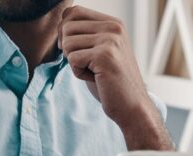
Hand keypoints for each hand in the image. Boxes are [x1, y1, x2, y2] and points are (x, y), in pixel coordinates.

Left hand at [56, 6, 171, 149]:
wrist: (132, 105)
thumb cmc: (111, 82)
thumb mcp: (99, 51)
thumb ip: (84, 36)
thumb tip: (60, 25)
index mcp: (112, 23)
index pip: (73, 12)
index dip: (65, 32)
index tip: (76, 50)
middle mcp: (113, 27)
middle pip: (66, 26)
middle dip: (68, 50)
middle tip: (87, 64)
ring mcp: (110, 40)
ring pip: (67, 44)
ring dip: (74, 63)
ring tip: (94, 71)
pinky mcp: (104, 55)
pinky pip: (72, 60)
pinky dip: (78, 73)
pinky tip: (96, 78)